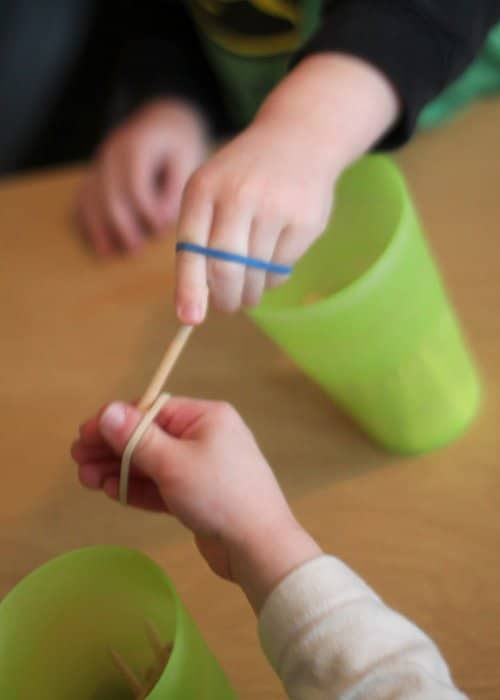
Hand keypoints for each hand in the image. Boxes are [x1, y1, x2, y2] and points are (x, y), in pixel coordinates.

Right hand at [72, 398, 319, 610]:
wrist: (259, 548)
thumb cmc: (219, 495)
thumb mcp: (173, 463)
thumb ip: (137, 437)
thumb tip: (108, 410)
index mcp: (206, 418)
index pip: (152, 410)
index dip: (115, 422)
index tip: (83, 435)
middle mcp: (206, 437)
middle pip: (150, 437)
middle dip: (113, 449)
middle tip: (78, 461)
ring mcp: (203, 468)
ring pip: (154, 464)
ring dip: (121, 470)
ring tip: (87, 480)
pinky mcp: (200, 496)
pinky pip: (164, 486)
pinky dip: (140, 489)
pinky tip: (113, 491)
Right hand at [76, 99, 208, 255]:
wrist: (162, 117)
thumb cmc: (180, 143)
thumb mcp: (187, 158)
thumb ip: (175, 189)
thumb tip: (161, 222)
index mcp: (137, 146)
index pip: (136, 187)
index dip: (148, 213)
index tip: (162, 229)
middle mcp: (111, 153)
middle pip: (109, 197)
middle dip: (122, 227)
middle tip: (136, 249)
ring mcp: (99, 163)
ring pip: (90, 200)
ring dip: (100, 230)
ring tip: (110, 254)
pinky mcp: (94, 174)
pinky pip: (82, 199)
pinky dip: (86, 223)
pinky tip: (95, 245)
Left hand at [175, 117, 334, 322]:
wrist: (298, 138)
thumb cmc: (243, 177)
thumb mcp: (210, 192)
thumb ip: (198, 240)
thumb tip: (192, 306)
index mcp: (204, 189)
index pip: (191, 249)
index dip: (189, 288)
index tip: (189, 318)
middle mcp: (238, 195)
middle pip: (225, 269)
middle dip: (225, 299)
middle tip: (228, 306)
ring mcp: (275, 206)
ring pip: (255, 273)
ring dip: (250, 292)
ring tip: (250, 287)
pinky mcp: (305, 220)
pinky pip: (281, 268)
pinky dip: (272, 278)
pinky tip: (271, 262)